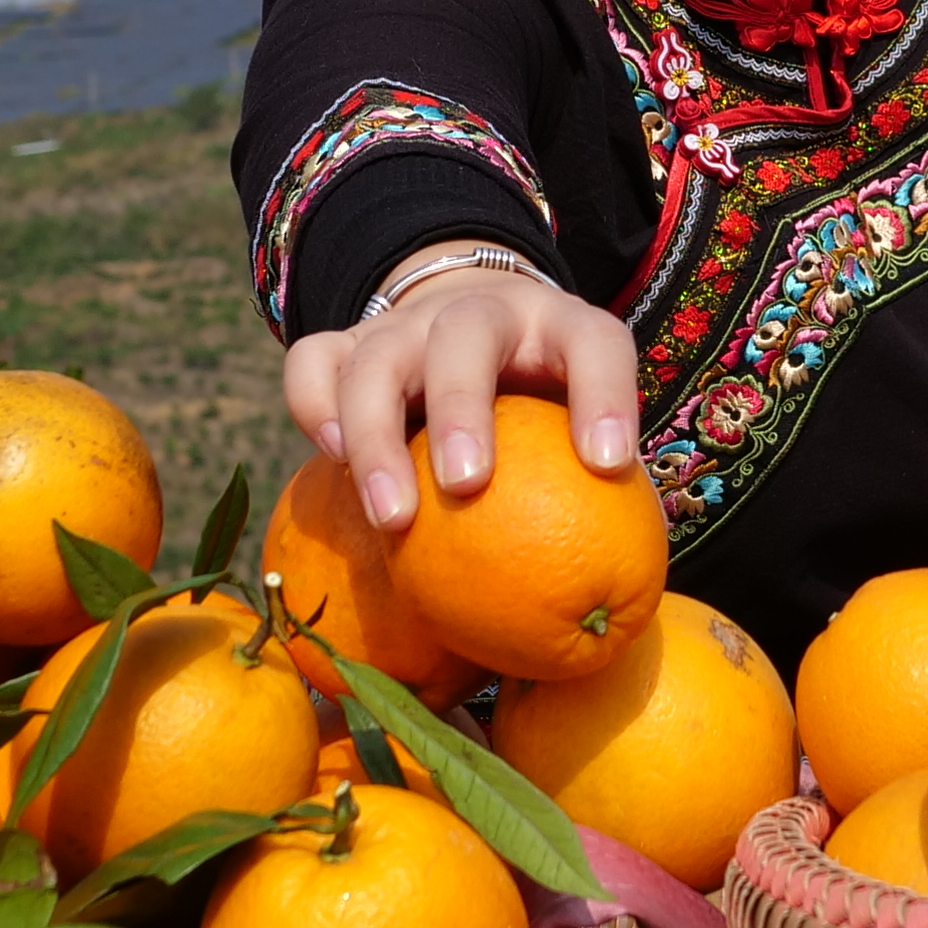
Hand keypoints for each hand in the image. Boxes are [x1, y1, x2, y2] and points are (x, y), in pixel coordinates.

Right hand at [279, 248, 642, 534]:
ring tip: (393, 519)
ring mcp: (407, 324)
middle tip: (467, 486)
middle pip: (465, 334)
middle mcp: (481, 312)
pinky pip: (312, 361)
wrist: (474, 326)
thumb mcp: (579, 423)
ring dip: (377, 435)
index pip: (594, 343)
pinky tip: (335, 465)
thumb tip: (614, 614)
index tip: (608, 466)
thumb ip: (601, 496)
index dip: (606, 396)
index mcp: (559, 326)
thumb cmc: (544, 405)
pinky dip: (315, 408)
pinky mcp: (349, 343)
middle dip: (461, 407)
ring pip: (375, 355)